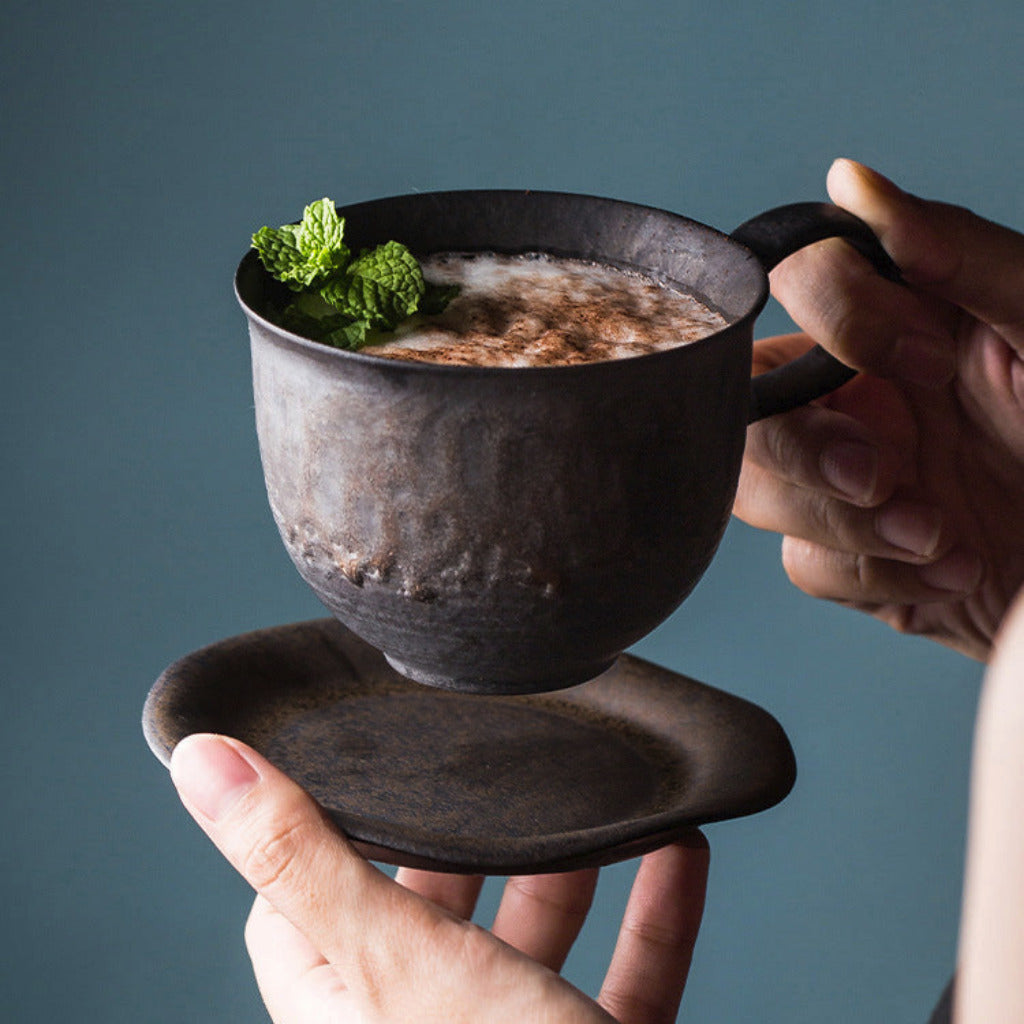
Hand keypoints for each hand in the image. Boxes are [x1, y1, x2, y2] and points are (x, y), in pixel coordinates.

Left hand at [170, 733, 708, 1023]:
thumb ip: (303, 860)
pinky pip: (628, 978)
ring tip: (591, 799)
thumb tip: (201, 763)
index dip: (321, 835)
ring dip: (571, 869)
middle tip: (489, 769)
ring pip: (533, 945)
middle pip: (426, 916)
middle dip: (465, 841)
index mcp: (351, 1015)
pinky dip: (655, 915)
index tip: (357, 768)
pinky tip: (679, 853)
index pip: (299, 913)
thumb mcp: (398, 961)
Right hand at [735, 158, 1023, 659]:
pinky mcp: (855, 557)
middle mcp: (858, 396)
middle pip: (744, 402)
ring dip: (837, 521)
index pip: (796, 286)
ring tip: (935, 535)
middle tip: (878, 475)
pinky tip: (951, 571)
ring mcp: (849, 479)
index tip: (931, 361)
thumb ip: (957, 249)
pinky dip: (874, 576)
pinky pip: (806, 564)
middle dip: (800, 447)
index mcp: (896, 324)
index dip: (839, 321)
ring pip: (754, 487)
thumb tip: (849, 178)